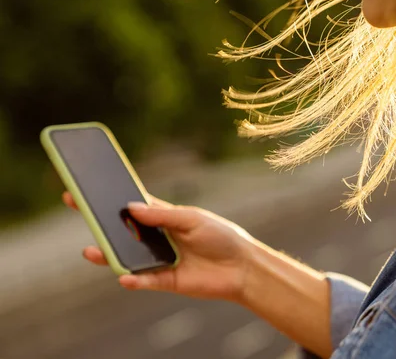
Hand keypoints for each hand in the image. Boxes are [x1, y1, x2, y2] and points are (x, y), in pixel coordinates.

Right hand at [62, 192, 254, 302]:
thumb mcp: (193, 218)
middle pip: (123, 232)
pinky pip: (143, 281)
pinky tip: (124, 277)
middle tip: (78, 209)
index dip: (111, 199)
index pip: (132, 208)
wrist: (242, 267)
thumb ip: (163, 215)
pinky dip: (133, 280)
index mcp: (164, 218)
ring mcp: (158, 260)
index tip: (87, 188)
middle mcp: (157, 239)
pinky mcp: (165, 281)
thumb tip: (130, 208)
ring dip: (108, 255)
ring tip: (92, 251)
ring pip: (126, 258)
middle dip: (100, 223)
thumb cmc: (221, 236)